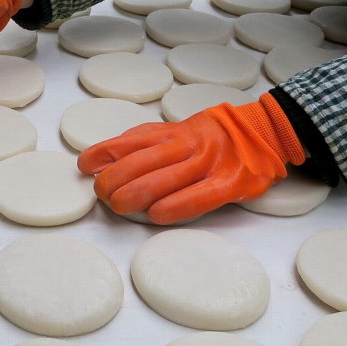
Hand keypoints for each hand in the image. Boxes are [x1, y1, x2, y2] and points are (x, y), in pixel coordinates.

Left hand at [76, 95, 304, 223]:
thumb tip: (106, 155)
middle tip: (101, 195)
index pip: (129, 141)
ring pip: (165, 179)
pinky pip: (199, 196)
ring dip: (135, 194)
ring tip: (118, 206)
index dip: (103, 153)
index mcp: (171, 131)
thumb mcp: (177, 129)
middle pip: (141, 162)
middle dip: (114, 180)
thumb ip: (146, 141)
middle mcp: (187, 144)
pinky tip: (156, 215)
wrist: (262, 132)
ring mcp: (209, 163)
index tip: (84, 166)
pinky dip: (175, 206)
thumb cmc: (211, 136)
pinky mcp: (230, 184)